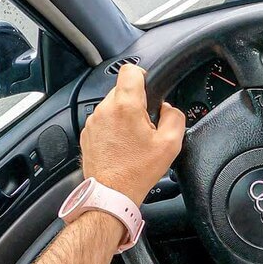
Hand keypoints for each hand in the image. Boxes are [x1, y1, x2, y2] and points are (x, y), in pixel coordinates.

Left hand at [80, 64, 184, 205]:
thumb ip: (175, 117)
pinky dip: (114, 128)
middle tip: (146, 124)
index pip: (131, 70)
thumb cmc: (137, 172)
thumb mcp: (171, 144)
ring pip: (112, 105)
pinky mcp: (87, 133)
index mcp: (126, 106)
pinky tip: (122, 146)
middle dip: (136, 101)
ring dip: (124, 115)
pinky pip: (103, 120)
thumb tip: (169, 109)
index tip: (149, 89)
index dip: (144, 76)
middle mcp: (105, 110)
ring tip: (133, 138)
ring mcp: (93, 122)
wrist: (111, 193)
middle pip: (122, 89)